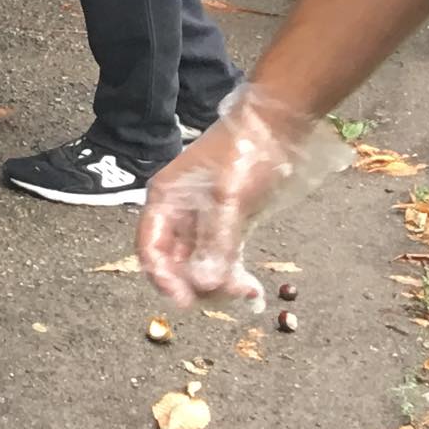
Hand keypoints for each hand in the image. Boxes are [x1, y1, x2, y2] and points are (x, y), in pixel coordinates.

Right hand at [137, 85, 330, 309]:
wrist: (277, 126)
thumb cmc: (246, 154)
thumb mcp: (230, 199)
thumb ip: (215, 243)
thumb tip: (203, 284)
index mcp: (166, 199)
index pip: (151, 248)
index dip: (163, 278)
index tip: (186, 302)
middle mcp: (178, 212)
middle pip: (174, 262)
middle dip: (196, 284)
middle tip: (227, 297)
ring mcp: (202, 219)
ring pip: (198, 264)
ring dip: (217, 284)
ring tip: (246, 292)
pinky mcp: (226, 224)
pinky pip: (220, 259)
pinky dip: (231, 275)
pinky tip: (251, 288)